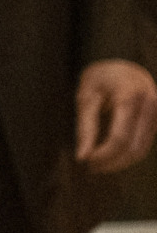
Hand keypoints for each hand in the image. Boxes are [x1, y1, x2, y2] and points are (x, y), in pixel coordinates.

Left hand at [75, 59, 156, 173]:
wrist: (122, 65)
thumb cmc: (100, 78)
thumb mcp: (86, 96)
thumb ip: (85, 127)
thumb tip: (81, 157)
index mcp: (130, 96)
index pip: (119, 138)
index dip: (103, 155)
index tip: (85, 161)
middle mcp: (149, 105)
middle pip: (133, 148)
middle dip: (111, 162)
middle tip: (89, 167)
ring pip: (141, 150)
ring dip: (120, 162)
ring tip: (97, 163)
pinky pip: (144, 145)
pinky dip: (127, 154)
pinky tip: (110, 156)